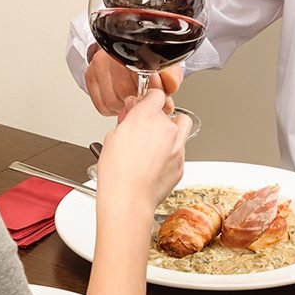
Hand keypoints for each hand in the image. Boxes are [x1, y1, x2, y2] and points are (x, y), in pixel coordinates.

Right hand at [85, 45, 185, 116]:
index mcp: (135, 48)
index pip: (142, 74)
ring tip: (134, 100)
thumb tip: (171, 86)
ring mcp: (99, 65)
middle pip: (125, 91)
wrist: (129, 50)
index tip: (161, 97)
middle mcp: (112, 54)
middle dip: (140, 101)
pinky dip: (113, 109)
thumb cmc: (148, 59)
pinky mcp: (90, 77)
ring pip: (112, 101)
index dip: (154, 91)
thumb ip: (171, 75)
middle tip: (148, 101)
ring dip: (125, 107)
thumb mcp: (166, 63)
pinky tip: (122, 100)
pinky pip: (102, 106)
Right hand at [95, 86, 190, 223]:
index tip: (144, 106)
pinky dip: (171, 153)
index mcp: (147, 116)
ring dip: (170, 132)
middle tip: (144, 130)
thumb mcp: (112, 137)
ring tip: (155, 145)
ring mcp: (177, 144)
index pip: (156, 94)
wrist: (129, 199)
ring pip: (180, 127)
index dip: (149, 100)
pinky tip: (156, 164)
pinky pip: (179, 150)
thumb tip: (132, 116)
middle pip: (168, 112)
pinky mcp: (182, 162)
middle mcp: (166, 127)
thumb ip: (128, 121)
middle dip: (157, 119)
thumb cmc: (116, 173)